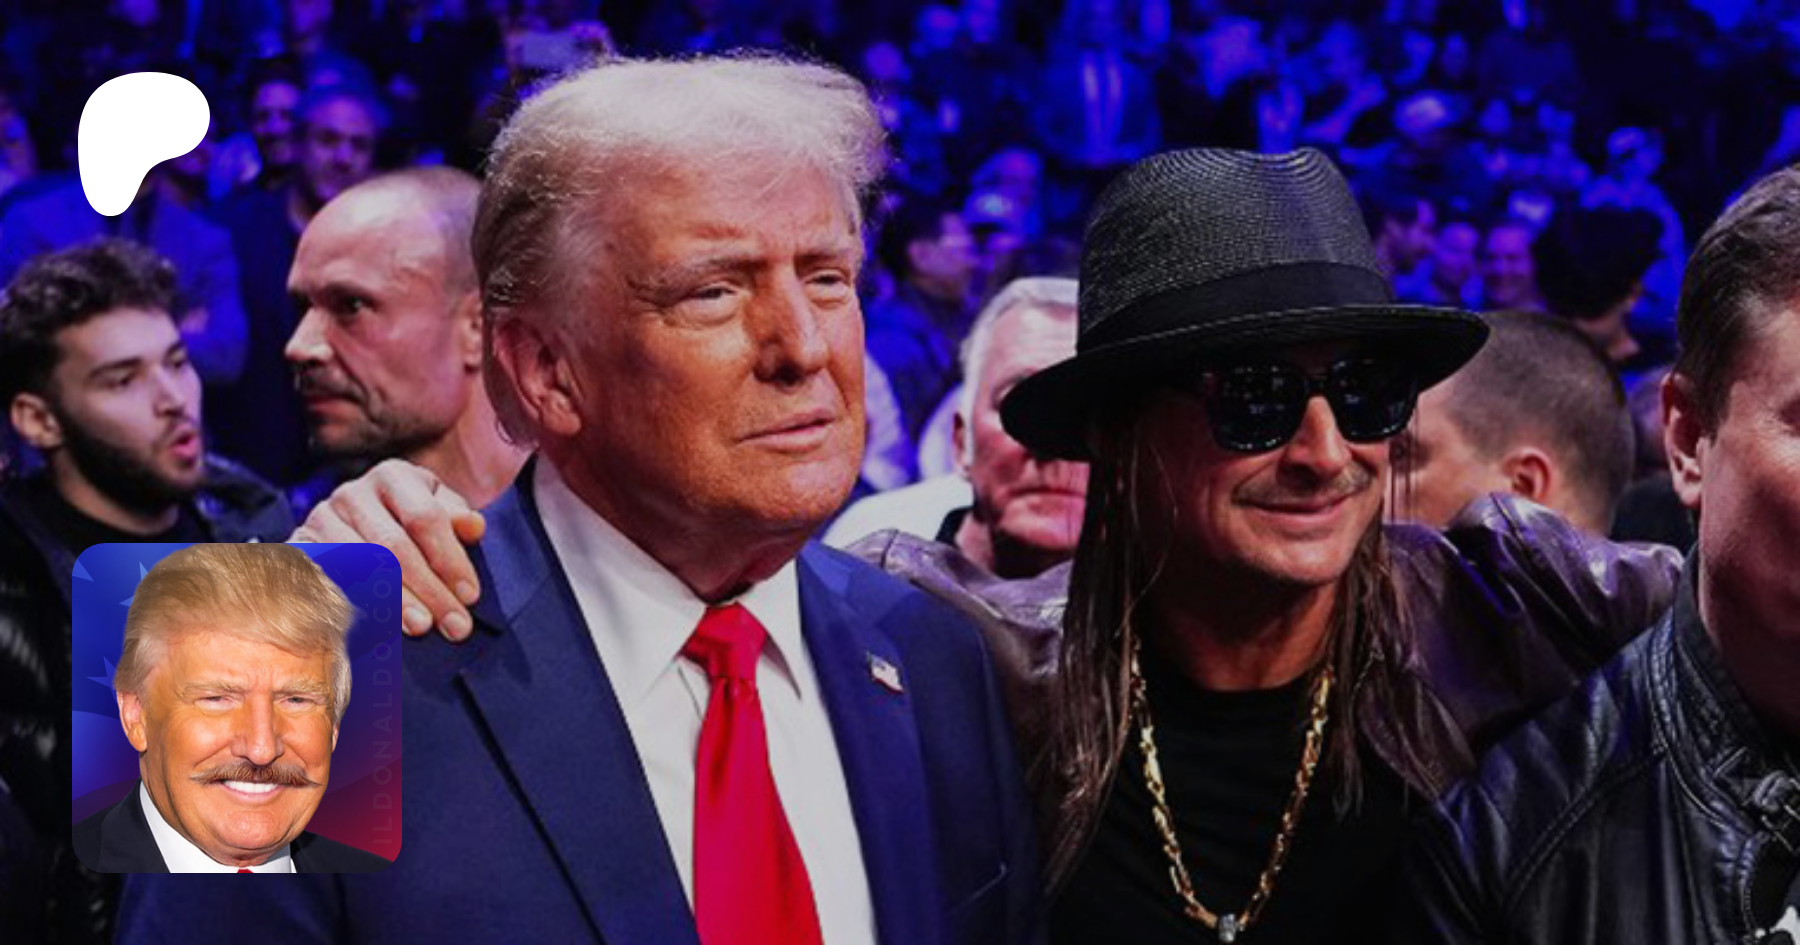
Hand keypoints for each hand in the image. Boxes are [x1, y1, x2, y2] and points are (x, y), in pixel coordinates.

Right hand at [290, 459, 485, 640]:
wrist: (352, 523)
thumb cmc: (408, 521)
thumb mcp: (436, 510)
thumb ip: (456, 518)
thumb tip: (473, 526)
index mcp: (393, 476)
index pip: (425, 518)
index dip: (450, 559)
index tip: (470, 596)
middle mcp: (352, 493)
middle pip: (392, 547)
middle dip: (428, 589)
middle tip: (453, 625)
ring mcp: (320, 519)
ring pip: (358, 565)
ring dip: (391, 601)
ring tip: (419, 628)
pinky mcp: (297, 547)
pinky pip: (323, 578)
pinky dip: (347, 602)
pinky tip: (371, 627)